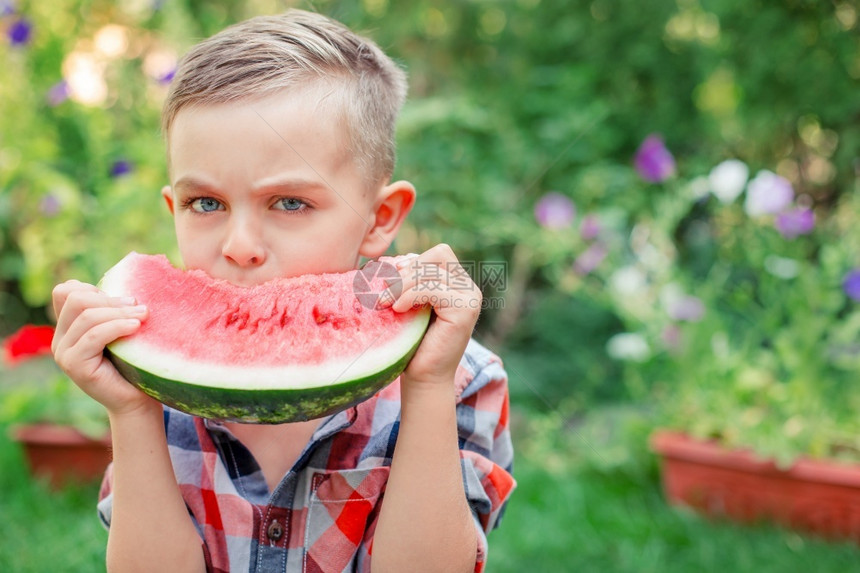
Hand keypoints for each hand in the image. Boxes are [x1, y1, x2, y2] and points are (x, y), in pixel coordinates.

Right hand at [52, 280, 158, 416]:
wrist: (136, 401)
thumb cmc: (133, 363)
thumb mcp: (120, 330)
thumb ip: (112, 311)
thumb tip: (126, 289)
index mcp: (67, 327)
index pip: (65, 290)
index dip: (93, 288)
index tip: (123, 301)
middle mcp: (60, 339)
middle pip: (75, 298)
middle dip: (110, 299)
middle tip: (139, 306)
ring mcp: (64, 353)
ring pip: (87, 316)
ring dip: (120, 312)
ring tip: (144, 315)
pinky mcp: (74, 365)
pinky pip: (94, 335)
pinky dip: (118, 326)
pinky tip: (136, 326)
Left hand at [388, 244, 481, 384]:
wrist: (424, 378)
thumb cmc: (414, 343)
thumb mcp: (412, 304)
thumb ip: (413, 281)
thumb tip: (399, 259)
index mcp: (460, 286)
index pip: (439, 254)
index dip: (414, 261)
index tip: (392, 278)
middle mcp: (470, 290)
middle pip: (438, 256)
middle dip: (408, 271)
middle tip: (386, 292)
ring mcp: (471, 299)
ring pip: (431, 272)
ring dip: (402, 285)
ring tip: (384, 303)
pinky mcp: (465, 310)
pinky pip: (431, 288)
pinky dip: (409, 295)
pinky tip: (397, 309)